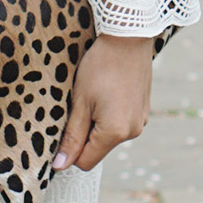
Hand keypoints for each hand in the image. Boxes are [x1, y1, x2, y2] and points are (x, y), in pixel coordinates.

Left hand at [54, 33, 154, 173]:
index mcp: (115, 132)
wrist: (129, 37)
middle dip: (83, 134)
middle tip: (78, 104)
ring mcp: (141, 121)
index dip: (68, 150)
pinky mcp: (143, 110)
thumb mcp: (80, 102)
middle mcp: (133, 131)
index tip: (62, 127)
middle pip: (97, 149)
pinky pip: (120, 123)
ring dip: (96, 123)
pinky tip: (106, 91)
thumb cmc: (100, 66)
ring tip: (93, 95)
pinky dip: (108, 114)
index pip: (85, 161)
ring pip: (108, 135)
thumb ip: (71, 137)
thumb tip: (60, 166)